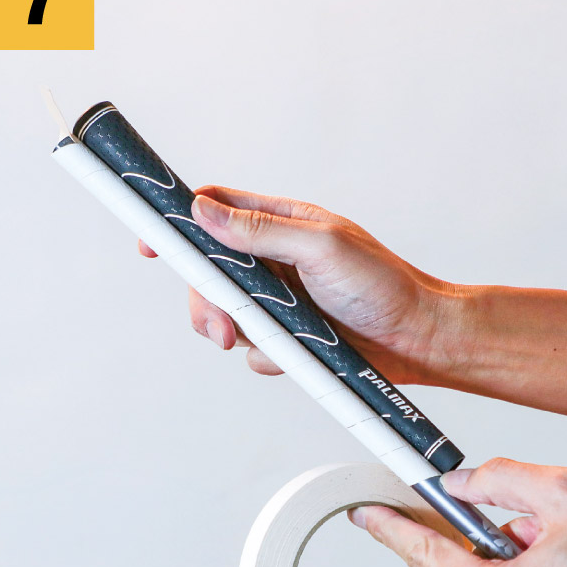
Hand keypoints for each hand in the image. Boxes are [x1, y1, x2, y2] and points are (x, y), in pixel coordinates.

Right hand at [139, 186, 457, 383]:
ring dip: (234, 331)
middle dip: (206, 300)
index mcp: (282, 225)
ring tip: (261, 341)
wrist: (416, 339)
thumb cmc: (384, 285)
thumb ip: (261, 232)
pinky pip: (255, 348)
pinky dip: (267, 354)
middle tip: (219, 325)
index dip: (178, 222)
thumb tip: (204, 211)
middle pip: (210, 272)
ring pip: (228, 314)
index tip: (150, 242)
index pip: (216, 211)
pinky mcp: (290, 336)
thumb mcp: (322, 247)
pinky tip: (295, 355)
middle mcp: (275, 261)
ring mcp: (281, 300)